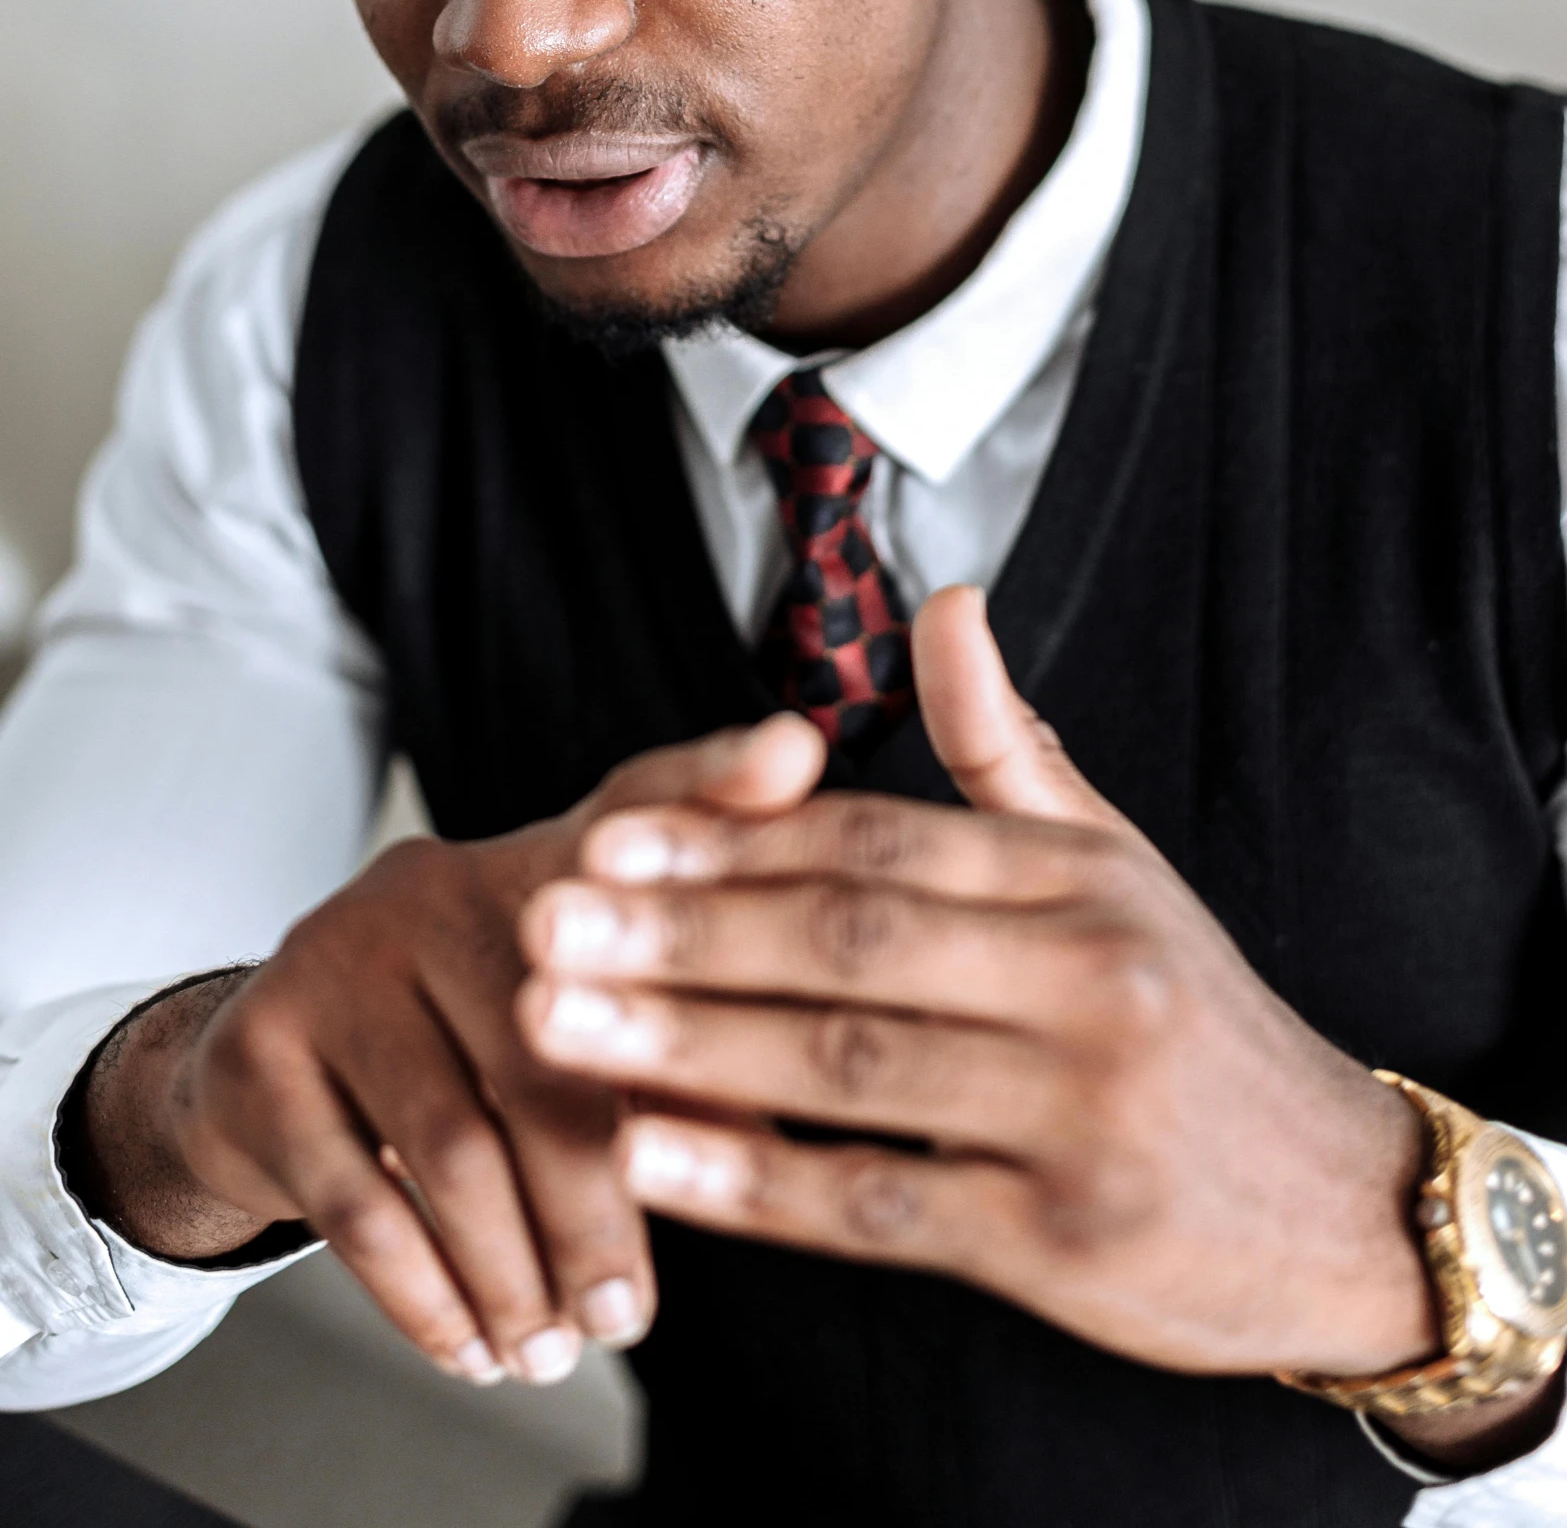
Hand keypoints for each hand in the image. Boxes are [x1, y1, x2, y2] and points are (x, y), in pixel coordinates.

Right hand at [75, 713, 822, 1388]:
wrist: (260, 1073)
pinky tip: (471, 1347)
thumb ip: (683, 1044)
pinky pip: (358, 1196)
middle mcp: (441, 884)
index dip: (716, 779)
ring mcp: (341, 952)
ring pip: (454, 1141)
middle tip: (631, 1316)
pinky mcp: (265, 1042)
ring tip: (556, 1350)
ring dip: (514, 1271)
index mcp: (541, 866)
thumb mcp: (570, 1024)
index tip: (795, 751)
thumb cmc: (465, 1053)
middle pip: (552, 1044)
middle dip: (599, 1204)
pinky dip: (425, 1295)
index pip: (639, 804)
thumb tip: (796, 1116)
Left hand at [521, 587, 1439, 1386]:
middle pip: (849, 942)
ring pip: (848, 1067)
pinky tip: (653, 1158)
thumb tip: (940, 602)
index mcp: (1082, 880)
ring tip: (556, 1027)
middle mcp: (1086, 981)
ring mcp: (1076, 1115)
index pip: (880, 843)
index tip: (606, 838)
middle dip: (681, 933)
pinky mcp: (1062, 1242)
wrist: (1341, 1201)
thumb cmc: (1197, 1017)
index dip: (735, 841)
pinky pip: (882, 1206)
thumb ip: (1007, 746)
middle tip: (543, 923)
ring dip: (687, 1047)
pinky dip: (758, 1184)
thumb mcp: (1120, 866)